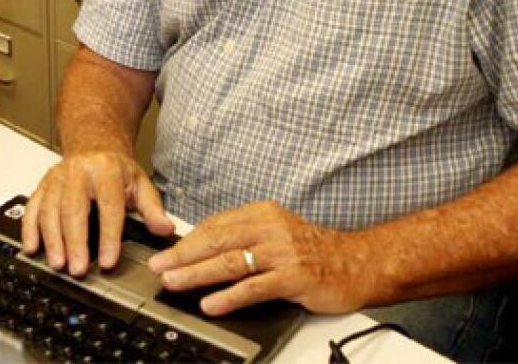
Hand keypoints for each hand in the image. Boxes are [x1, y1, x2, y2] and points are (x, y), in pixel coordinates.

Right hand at [21, 151, 174, 275]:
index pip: (109, 206)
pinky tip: (33, 248)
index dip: (109, 236)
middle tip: (78, 269)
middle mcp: (78, 172)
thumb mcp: (140, 183)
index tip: (108, 261)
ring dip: (52, 239)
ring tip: (58, 264)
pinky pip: (33, 207)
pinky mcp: (43, 185)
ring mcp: (58, 178)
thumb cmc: (115, 169)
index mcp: (106, 171)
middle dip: (75, 242)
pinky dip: (30, 229)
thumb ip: (152, 208)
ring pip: (50, 209)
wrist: (93, 144)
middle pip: (74, 209)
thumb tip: (165, 228)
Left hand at [148, 201, 380, 316]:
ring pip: (231, 263)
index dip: (187, 240)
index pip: (215, 225)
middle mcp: (270, 229)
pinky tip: (212, 304)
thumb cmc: (314, 251)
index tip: (165, 252)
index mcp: (262, 214)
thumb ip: (244, 237)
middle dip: (183, 255)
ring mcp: (282, 252)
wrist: (358, 263)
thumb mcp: (276, 233)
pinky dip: (230, 296)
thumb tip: (203, 249)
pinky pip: (255, 287)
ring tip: (175, 282)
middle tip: (159, 267)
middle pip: (217, 241)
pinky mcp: (294, 277)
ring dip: (198, 274)